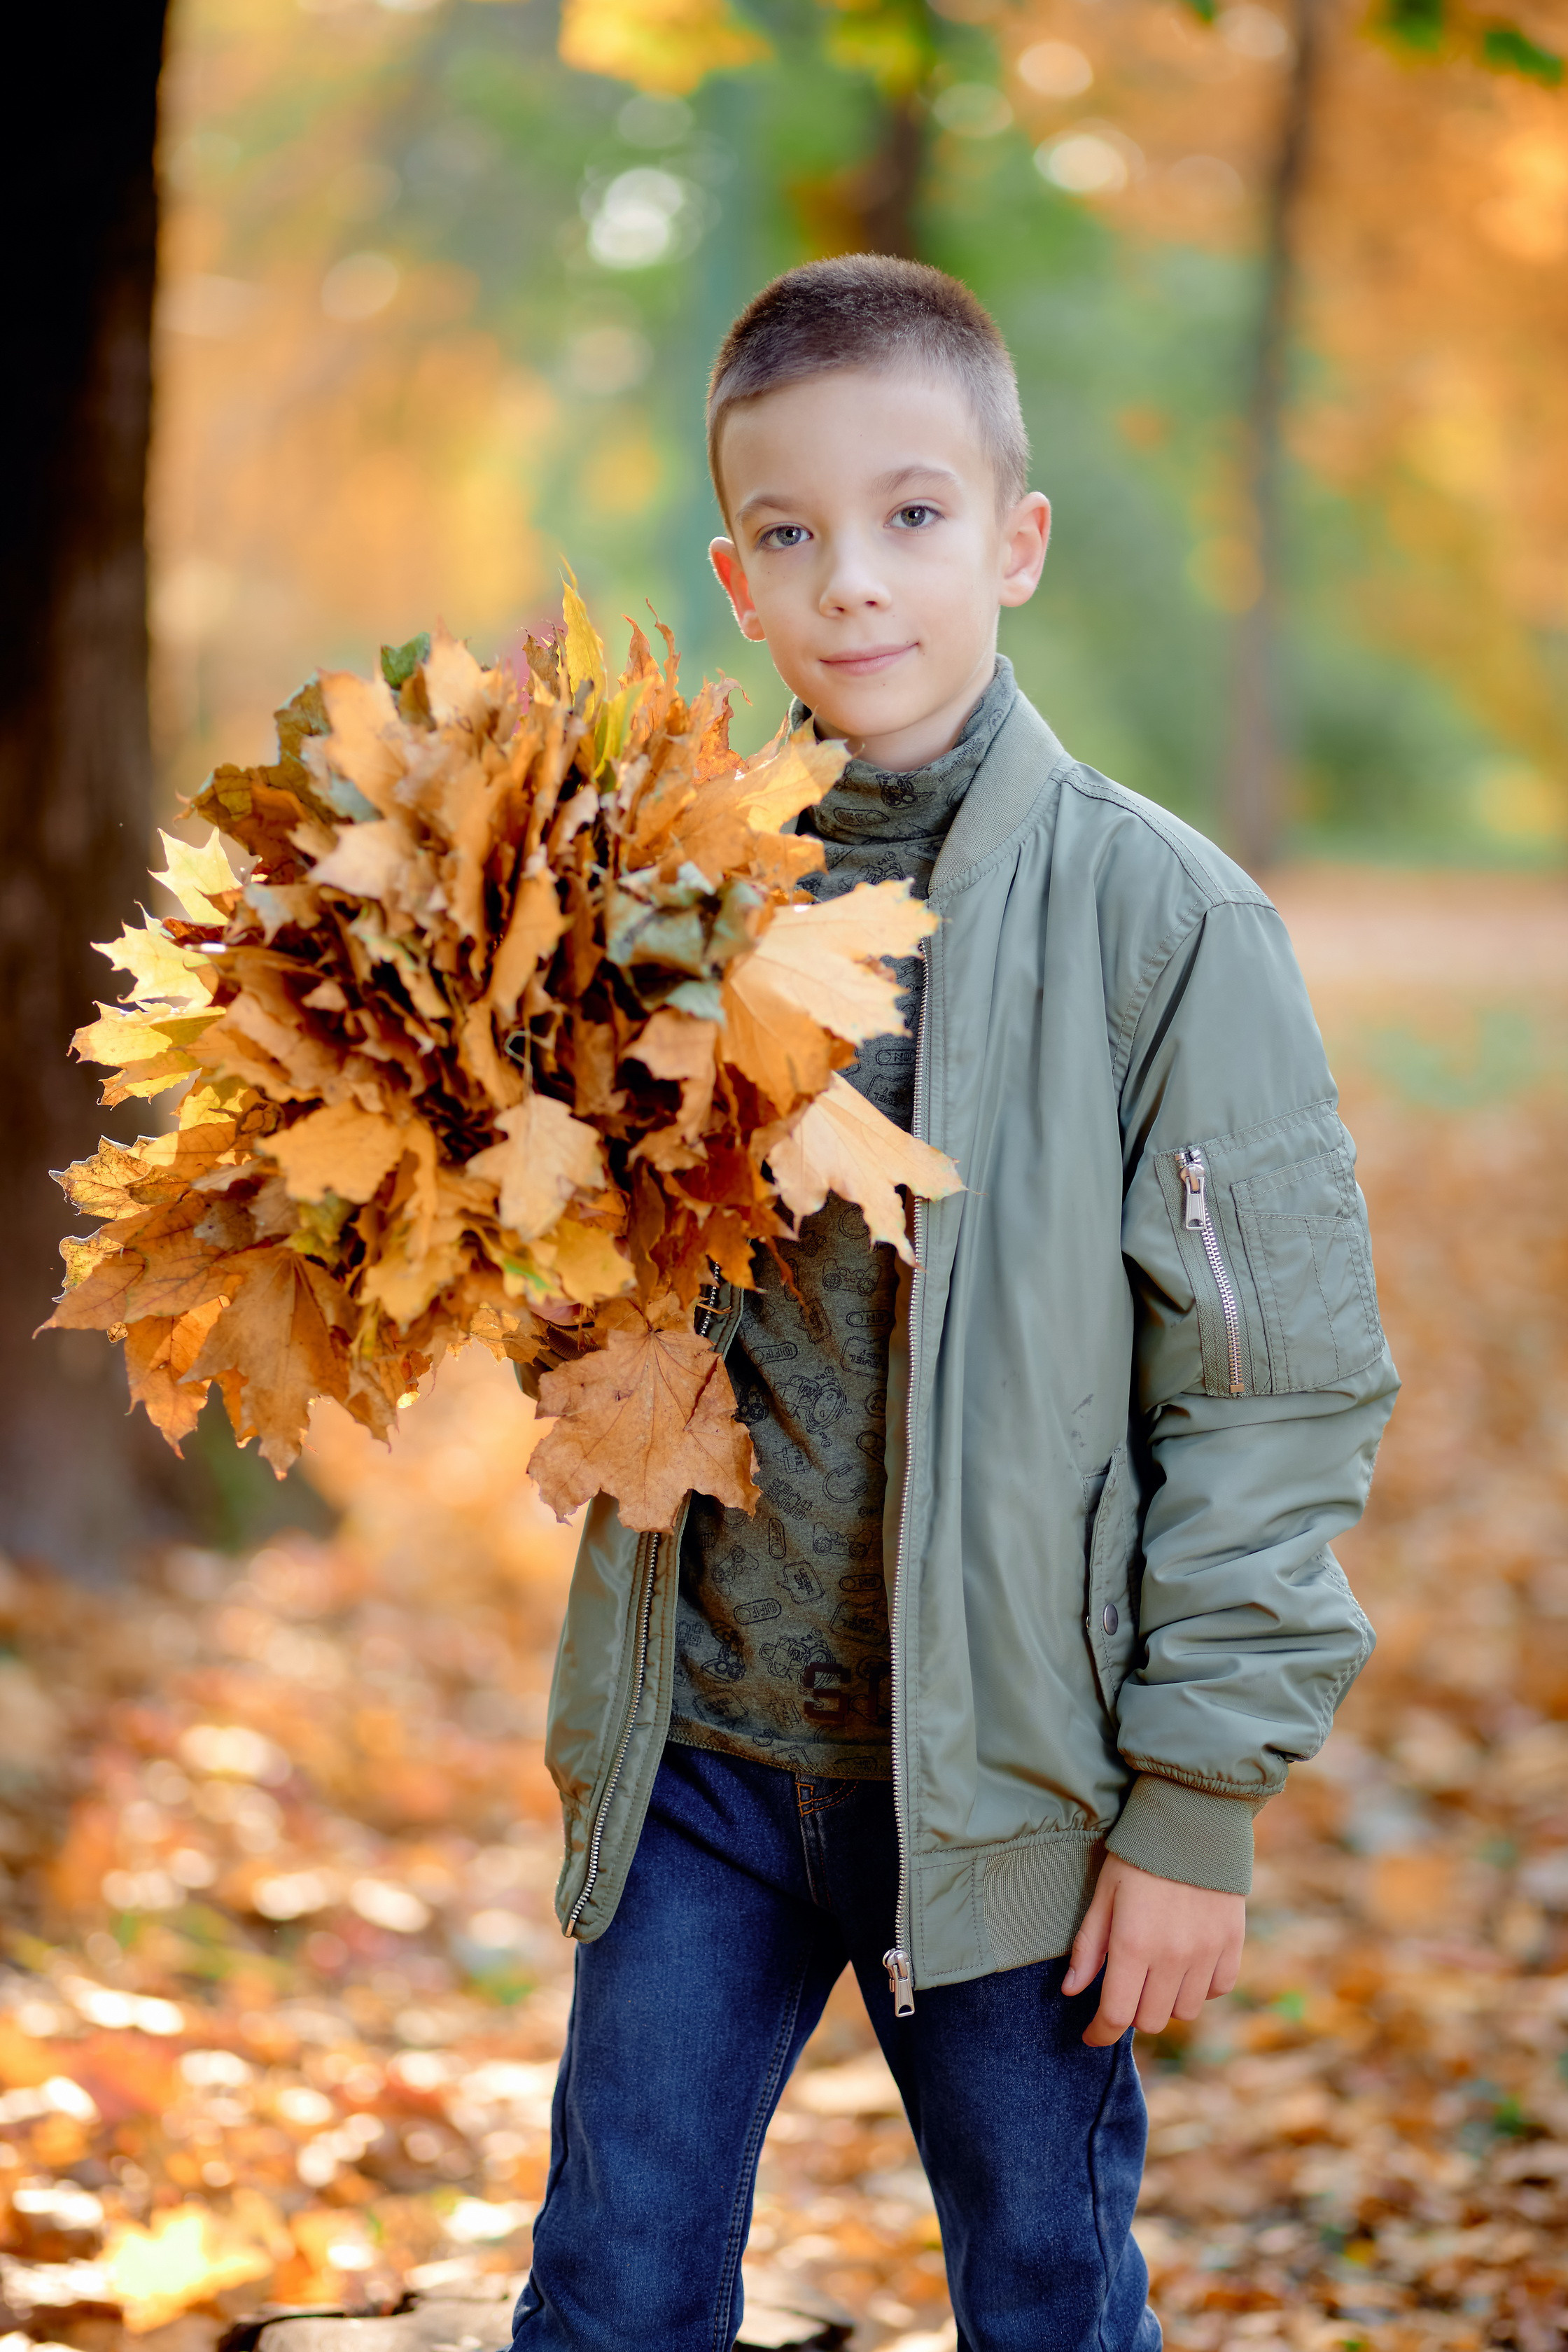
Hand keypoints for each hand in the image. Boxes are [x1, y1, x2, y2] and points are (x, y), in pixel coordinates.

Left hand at [1062, 1854, 1244, 2047]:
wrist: (1192, 1821)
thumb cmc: (1138, 1856)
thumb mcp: (1103, 1895)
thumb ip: (1087, 1946)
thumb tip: (1071, 1992)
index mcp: (1132, 1945)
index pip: (1116, 2015)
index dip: (1100, 2033)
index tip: (1091, 2035)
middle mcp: (1172, 1957)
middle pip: (1151, 2020)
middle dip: (1130, 2014)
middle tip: (1122, 1991)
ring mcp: (1206, 1953)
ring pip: (1185, 2011)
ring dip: (1165, 2002)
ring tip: (1154, 1975)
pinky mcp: (1232, 1944)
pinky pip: (1217, 1989)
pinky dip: (1200, 1987)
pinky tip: (1186, 1965)